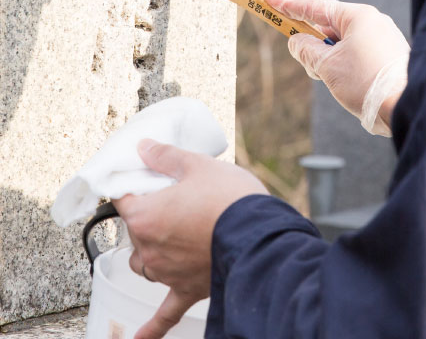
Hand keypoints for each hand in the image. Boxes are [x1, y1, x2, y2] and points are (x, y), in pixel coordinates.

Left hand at [114, 139, 267, 338]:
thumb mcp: (198, 165)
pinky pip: (165, 313)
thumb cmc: (229, 198)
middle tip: (175, 198)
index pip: (123, 198)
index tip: (144, 176)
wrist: (259, 235)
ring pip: (145, 264)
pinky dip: (151, 328)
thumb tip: (144, 148)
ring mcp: (167, 272)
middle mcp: (149, 248)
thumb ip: (167, 157)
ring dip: (152, 251)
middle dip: (149, 214)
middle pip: (135, 231)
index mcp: (145, 216)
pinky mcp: (187, 289)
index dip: (134, 184)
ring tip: (172, 235)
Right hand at [261, 0, 409, 134]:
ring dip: (330, 61)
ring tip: (339, 83)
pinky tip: (351, 86)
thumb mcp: (327, 66)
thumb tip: (298, 42)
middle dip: (314, 46)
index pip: (313, 6)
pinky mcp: (388, 56)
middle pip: (328, 27)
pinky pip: (357, 55)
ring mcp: (382, 38)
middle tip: (314, 67)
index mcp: (356, 16)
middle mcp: (372, 21)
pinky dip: (345, 67)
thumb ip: (306, 50)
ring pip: (342, 44)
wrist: (407, 106)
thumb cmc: (367, 82)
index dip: (285, 1)